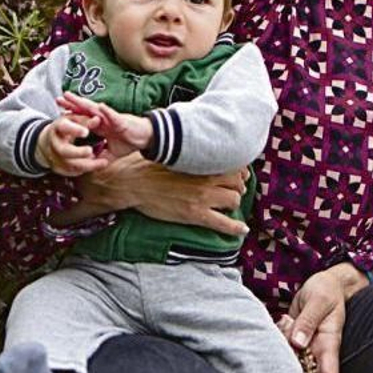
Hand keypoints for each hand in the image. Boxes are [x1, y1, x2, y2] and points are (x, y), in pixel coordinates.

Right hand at [36, 113, 110, 176]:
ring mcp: (56, 158)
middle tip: (91, 151)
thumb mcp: (74, 120)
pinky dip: (87, 169)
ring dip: (89, 164)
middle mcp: (55, 144)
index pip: (65, 128)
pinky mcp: (61, 168)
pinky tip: (98, 165)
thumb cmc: (66, 128)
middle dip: (78, 152)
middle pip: (64, 151)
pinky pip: (75, 172)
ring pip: (71, 165)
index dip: (75, 130)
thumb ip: (86, 121)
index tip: (86, 132)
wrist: (50, 143)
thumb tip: (98, 119)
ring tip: (104, 162)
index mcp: (58, 128)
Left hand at [56, 92, 151, 156]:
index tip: (59, 111)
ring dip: (84, 103)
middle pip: (85, 109)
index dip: (72, 114)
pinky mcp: (122, 120)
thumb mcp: (112, 152)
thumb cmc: (131, 141)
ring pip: (95, 109)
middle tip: (58, 98)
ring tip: (73, 97)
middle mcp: (104, 119)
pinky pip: (113, 115)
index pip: (83, 117)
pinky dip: (107, 111)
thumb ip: (102, 156)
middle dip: (72, 104)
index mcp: (101, 125)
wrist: (147, 138)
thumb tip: (92, 164)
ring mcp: (112, 118)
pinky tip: (99, 106)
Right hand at [76, 152, 248, 236]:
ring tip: (227, 205)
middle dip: (236, 187)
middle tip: (232, 190)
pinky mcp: (195, 214)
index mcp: (199, 160)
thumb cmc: (145, 165)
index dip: (237, 171)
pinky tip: (242, 229)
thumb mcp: (168, 151)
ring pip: (234, 200)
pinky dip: (235, 227)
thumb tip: (188, 143)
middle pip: (237, 182)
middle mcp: (205, 177)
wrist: (130, 182)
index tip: (236, 174)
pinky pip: (223, 223)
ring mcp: (202, 197)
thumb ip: (184, 149)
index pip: (231, 164)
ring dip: (232, 203)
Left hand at [278, 264, 368, 372]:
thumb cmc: (327, 289)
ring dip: (281, 354)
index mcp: (329, 344)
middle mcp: (318, 350)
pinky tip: (281, 322)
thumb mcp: (318, 300)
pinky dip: (277, 339)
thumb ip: (308, 321)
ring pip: (291, 362)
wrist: (325, 282)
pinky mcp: (295, 340)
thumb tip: (298, 343)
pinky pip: (283, 348)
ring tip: (285, 326)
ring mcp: (306, 346)